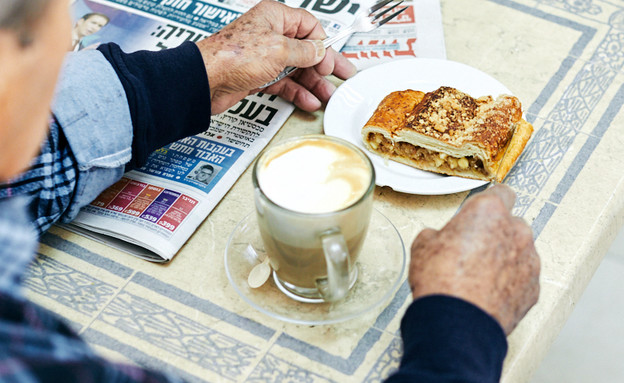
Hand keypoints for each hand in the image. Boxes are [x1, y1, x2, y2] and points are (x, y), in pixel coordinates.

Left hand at [195, 0, 356, 113]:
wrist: (206, 82)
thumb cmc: (232, 56)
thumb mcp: (279, 50)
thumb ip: (304, 51)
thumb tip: (320, 51)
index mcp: (274, 17)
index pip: (309, 26)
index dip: (322, 44)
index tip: (330, 61)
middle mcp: (270, 34)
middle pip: (305, 50)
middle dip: (324, 66)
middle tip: (342, 76)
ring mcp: (264, 57)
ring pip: (296, 69)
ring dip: (313, 83)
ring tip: (328, 95)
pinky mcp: (258, 76)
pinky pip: (284, 83)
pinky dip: (297, 92)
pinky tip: (309, 101)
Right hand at [408, 184, 539, 334]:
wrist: (456, 320)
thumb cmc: (441, 280)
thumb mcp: (423, 245)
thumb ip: (439, 233)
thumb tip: (437, 239)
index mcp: (489, 211)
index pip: (500, 192)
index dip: (489, 202)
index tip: (482, 210)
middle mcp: (516, 231)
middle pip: (510, 224)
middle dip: (494, 233)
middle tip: (471, 248)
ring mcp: (529, 261)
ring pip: (518, 252)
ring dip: (503, 259)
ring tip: (478, 276)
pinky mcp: (533, 288)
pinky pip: (522, 279)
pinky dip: (509, 283)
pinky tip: (487, 293)